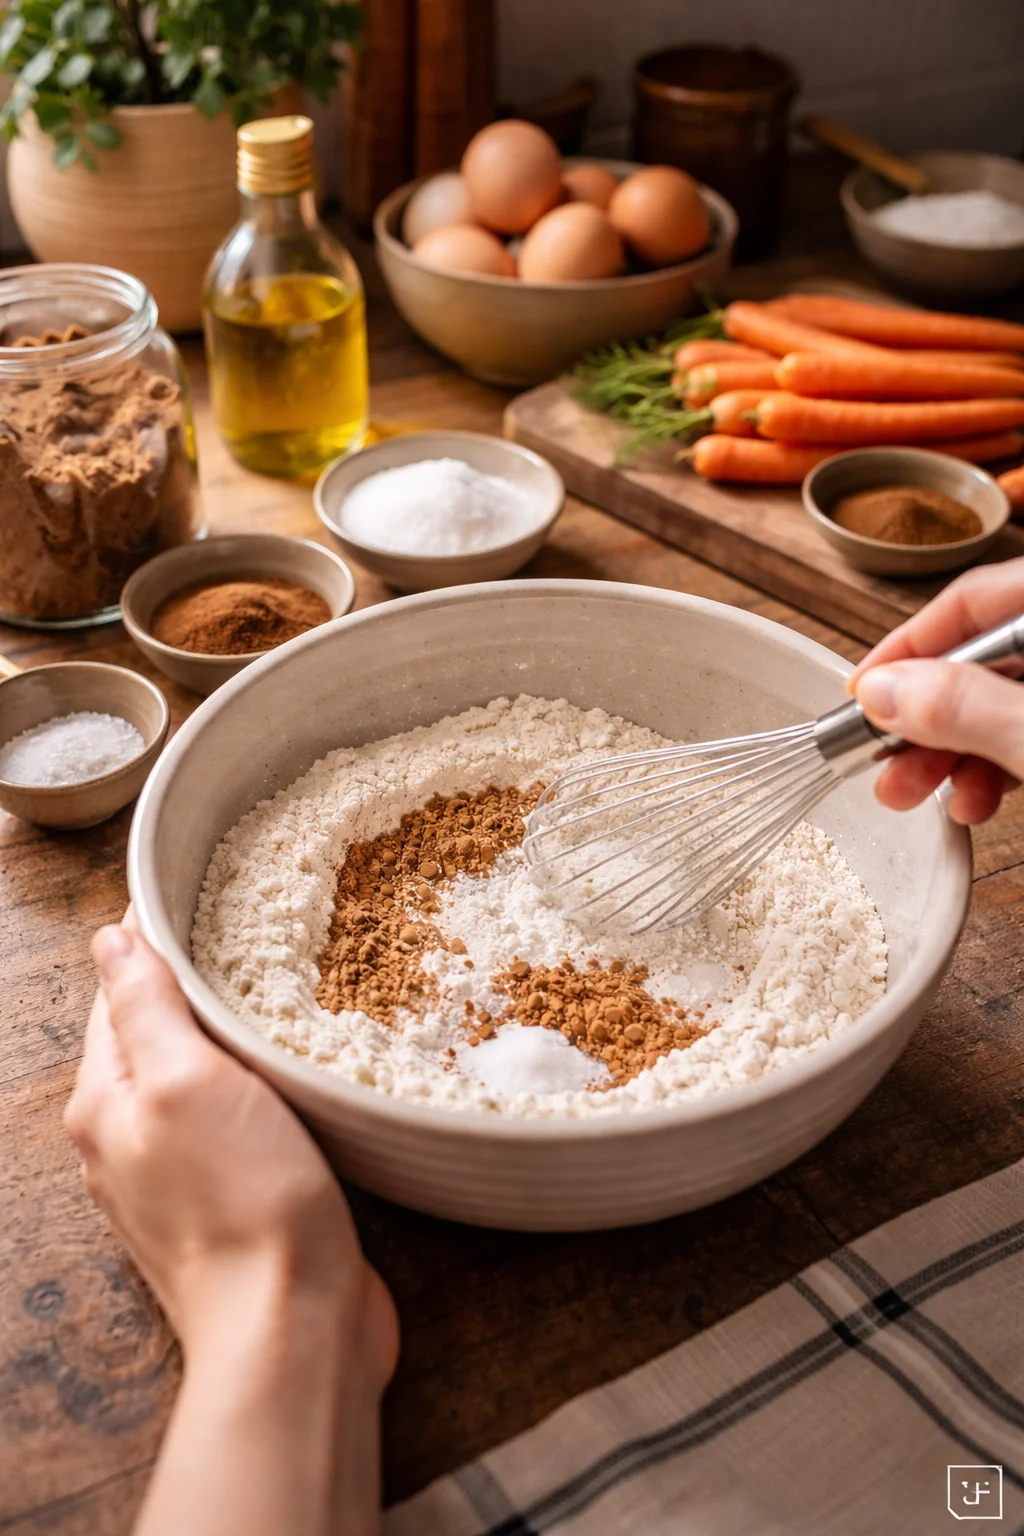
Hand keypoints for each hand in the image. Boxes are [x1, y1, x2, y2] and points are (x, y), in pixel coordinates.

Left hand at [66, 916, 397, 1535]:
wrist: (291, 1326)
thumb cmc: (242, 1201)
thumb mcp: (186, 1082)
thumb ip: (146, 1007)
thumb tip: (111, 937)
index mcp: (106, 1103)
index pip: (120, 995)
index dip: (158, 944)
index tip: (208, 900)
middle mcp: (129, 1139)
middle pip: (158, 1037)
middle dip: (197, 991)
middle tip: (255, 941)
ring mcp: (179, 1175)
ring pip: (200, 1082)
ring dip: (232, 1043)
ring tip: (280, 998)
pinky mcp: (232, 1201)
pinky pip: (236, 1124)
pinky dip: (258, 1091)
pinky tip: (293, 1080)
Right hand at [849, 559, 1023, 824]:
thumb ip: (963, 707)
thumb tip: (883, 690)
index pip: (971, 601)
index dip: (906, 645)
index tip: (860, 691)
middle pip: (980, 659)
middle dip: (923, 716)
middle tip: (880, 758)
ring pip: (998, 704)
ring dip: (949, 753)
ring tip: (911, 793)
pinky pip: (1023, 734)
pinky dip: (993, 768)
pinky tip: (973, 802)